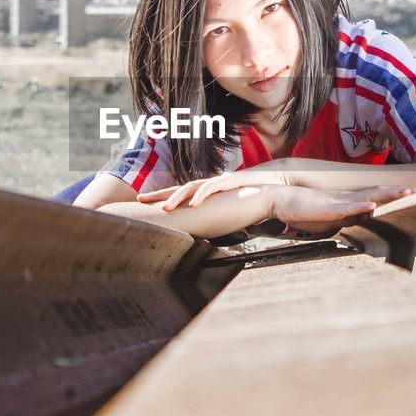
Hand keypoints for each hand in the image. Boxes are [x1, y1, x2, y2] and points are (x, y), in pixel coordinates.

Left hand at [138, 166, 289, 210]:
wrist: (275, 188)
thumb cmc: (250, 202)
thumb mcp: (226, 213)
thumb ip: (212, 219)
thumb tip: (198, 234)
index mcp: (206, 193)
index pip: (179, 195)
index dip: (160, 199)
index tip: (142, 205)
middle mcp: (209, 185)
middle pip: (179, 188)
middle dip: (159, 194)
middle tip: (140, 200)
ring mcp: (219, 181)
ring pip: (193, 186)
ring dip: (177, 197)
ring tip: (164, 207)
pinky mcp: (232, 181)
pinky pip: (214, 187)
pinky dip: (203, 195)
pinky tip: (194, 203)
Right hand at [270, 185, 415, 234]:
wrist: (278, 198)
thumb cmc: (300, 208)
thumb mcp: (326, 216)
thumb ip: (342, 217)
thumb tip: (357, 218)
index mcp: (346, 201)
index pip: (373, 196)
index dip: (391, 194)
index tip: (410, 192)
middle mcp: (345, 198)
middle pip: (375, 193)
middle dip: (396, 192)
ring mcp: (337, 202)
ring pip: (366, 196)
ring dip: (386, 195)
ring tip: (405, 193)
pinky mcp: (326, 208)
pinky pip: (346, 207)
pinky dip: (360, 206)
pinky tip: (371, 205)